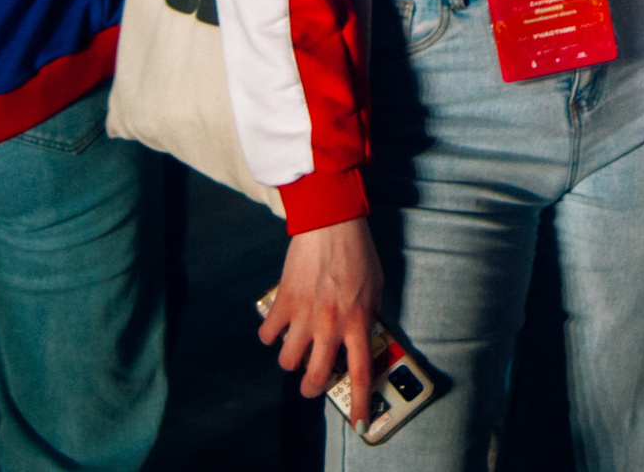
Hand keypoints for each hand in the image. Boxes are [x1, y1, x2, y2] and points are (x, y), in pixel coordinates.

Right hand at [261, 219, 383, 402]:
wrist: (330, 224)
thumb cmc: (358, 252)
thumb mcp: (376, 287)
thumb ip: (368, 314)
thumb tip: (362, 333)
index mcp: (358, 322)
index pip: (360, 371)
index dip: (361, 400)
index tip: (360, 419)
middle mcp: (330, 326)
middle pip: (315, 376)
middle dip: (312, 388)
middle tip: (312, 384)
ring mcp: (304, 316)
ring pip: (288, 361)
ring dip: (291, 359)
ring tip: (296, 347)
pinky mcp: (283, 302)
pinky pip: (267, 335)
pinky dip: (270, 335)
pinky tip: (277, 326)